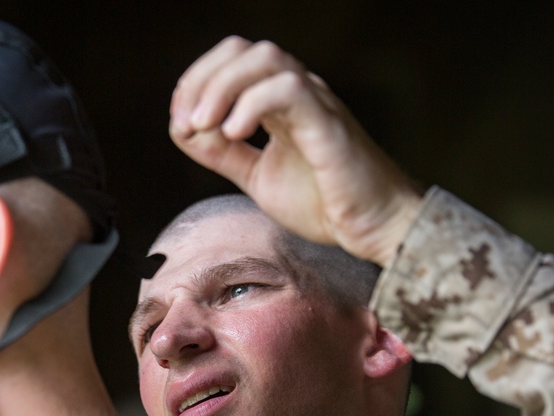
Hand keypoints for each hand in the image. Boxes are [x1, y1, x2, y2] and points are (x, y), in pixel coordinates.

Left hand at [170, 36, 423, 265]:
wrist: (374, 228)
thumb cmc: (325, 203)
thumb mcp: (257, 177)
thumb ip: (223, 154)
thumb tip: (185, 131)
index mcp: (279, 102)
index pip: (232, 62)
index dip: (196, 83)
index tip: (179, 122)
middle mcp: (298, 93)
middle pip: (243, 50)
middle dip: (202, 79)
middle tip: (186, 121)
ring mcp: (316, 103)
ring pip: (266, 59)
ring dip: (222, 87)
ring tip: (203, 124)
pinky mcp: (329, 123)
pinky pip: (289, 90)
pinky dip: (252, 105)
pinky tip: (234, 133)